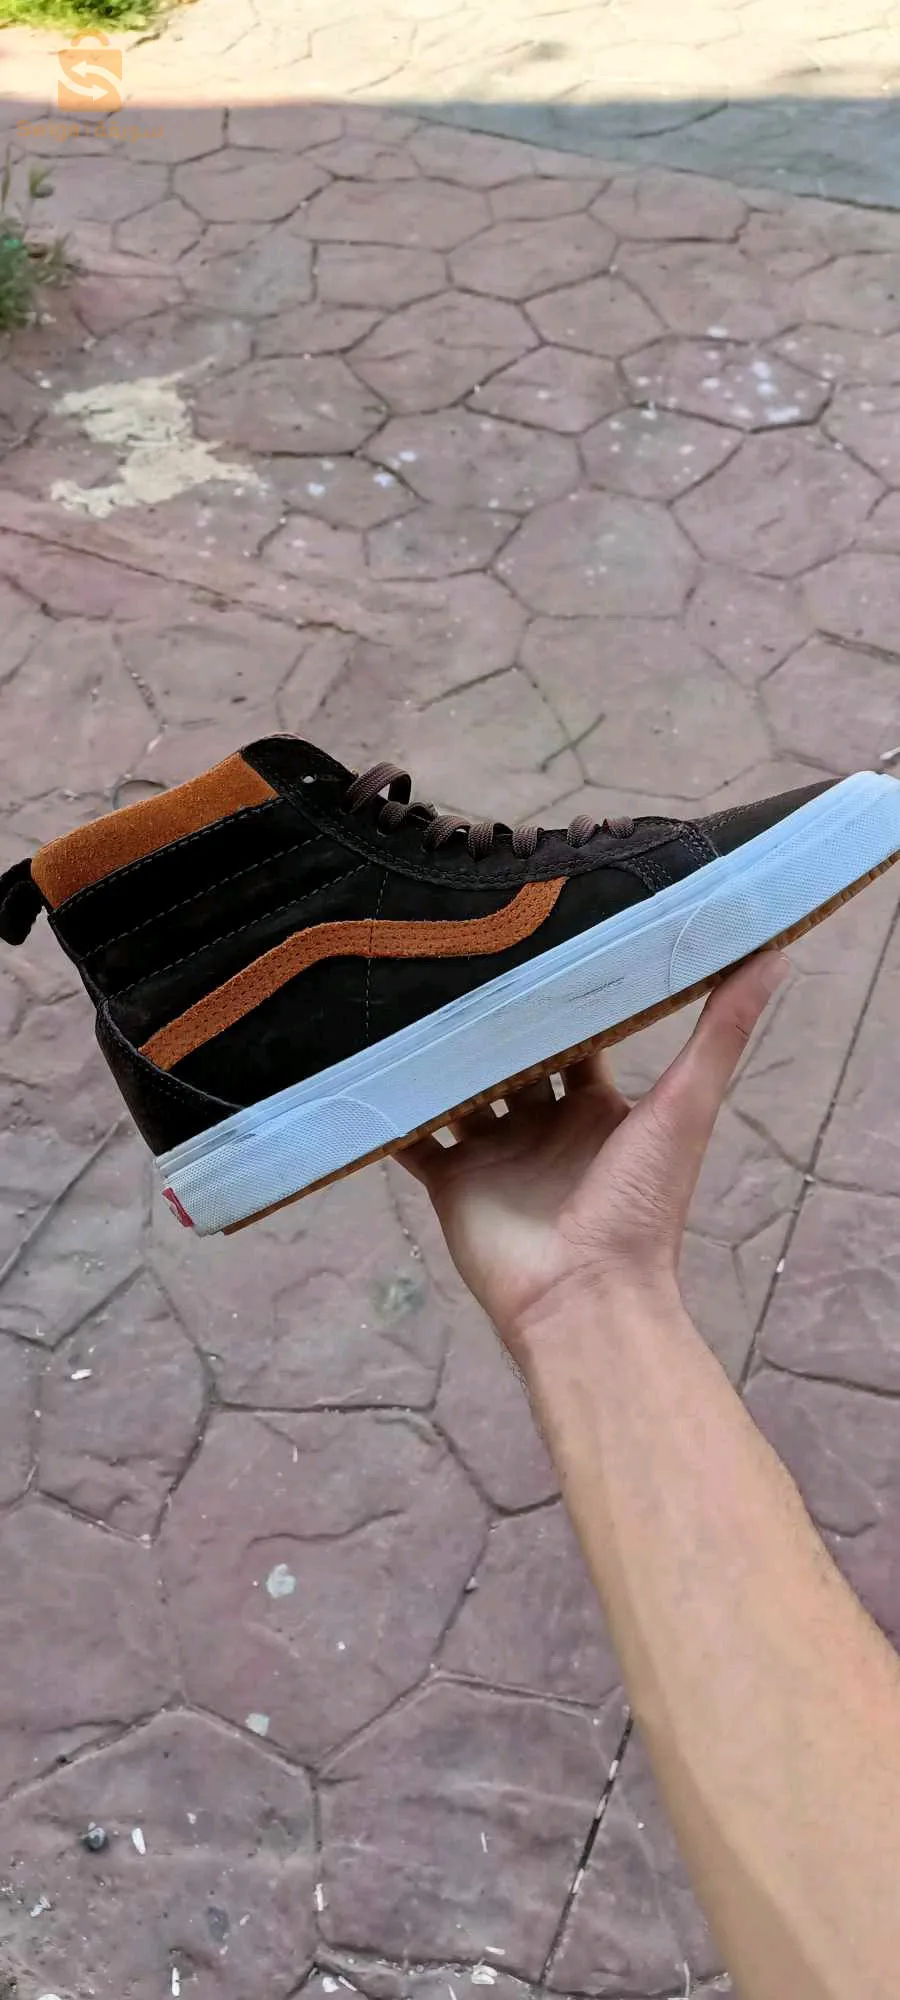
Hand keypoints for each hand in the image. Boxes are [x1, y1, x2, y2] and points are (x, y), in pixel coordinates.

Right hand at [400, 951, 788, 1352]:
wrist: (585, 1296)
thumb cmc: (642, 1205)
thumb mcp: (685, 1106)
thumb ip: (721, 1032)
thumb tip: (773, 951)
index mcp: (597, 1106)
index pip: (575, 1034)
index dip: (559, 993)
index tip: (534, 935)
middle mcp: (544, 1124)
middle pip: (511, 1056)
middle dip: (488, 1015)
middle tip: (455, 949)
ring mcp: (494, 1152)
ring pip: (459, 1088)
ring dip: (436, 1051)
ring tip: (402, 991)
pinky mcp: (451, 1180)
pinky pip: (414, 1138)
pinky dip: (392, 1110)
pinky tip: (364, 1063)